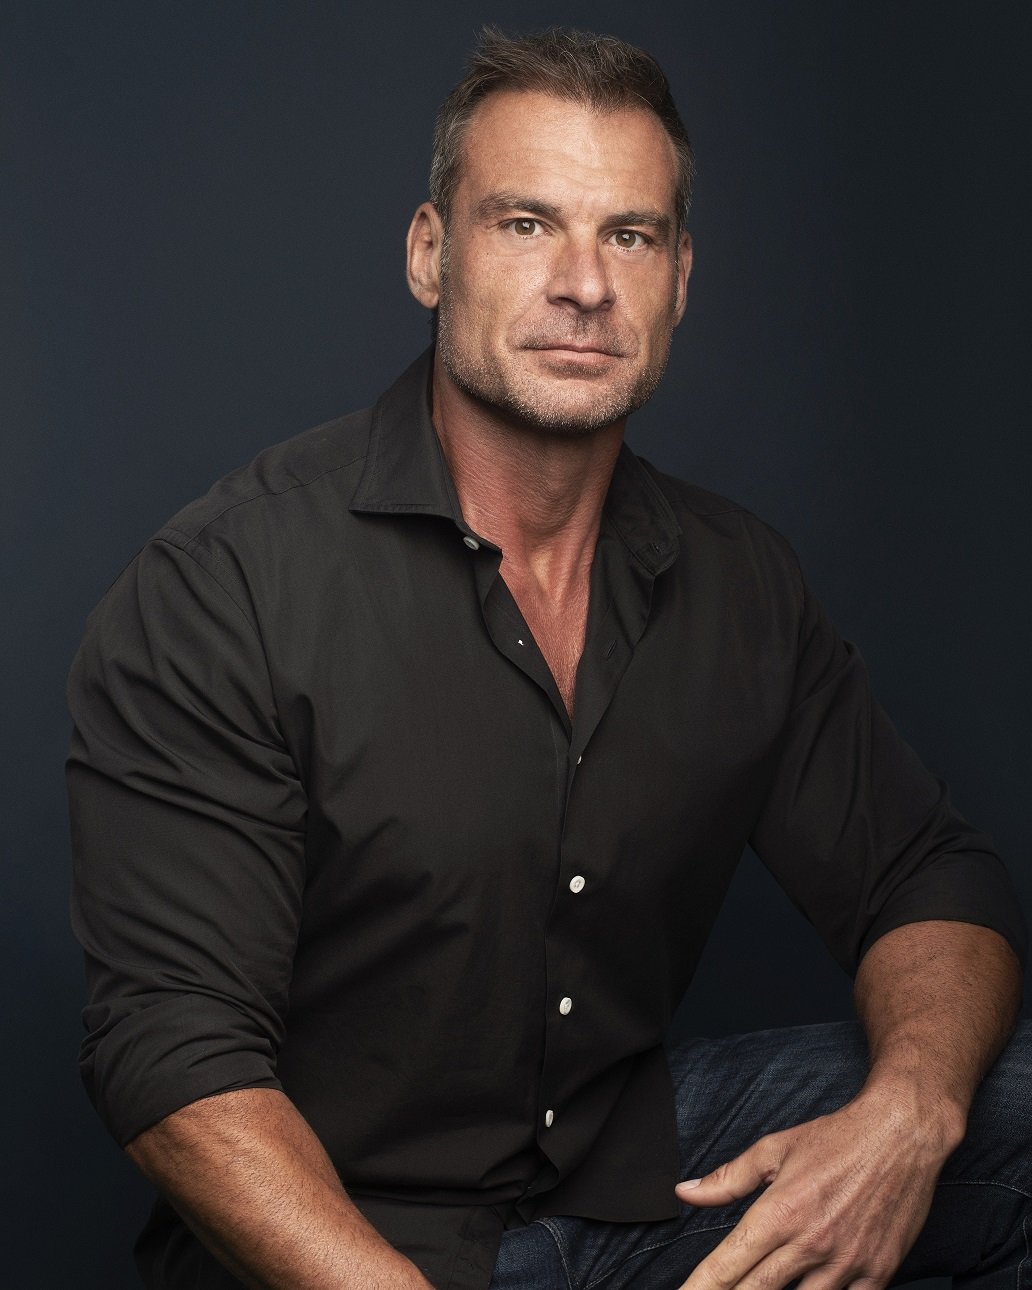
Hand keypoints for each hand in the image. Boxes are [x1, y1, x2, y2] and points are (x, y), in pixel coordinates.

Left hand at [673, 1088, 956, 1289]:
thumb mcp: (773, 1149)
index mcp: (779, 1212)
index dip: (702, 1286)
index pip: (729, 1264)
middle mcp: (810, 1243)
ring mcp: (845, 1263)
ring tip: (760, 1288)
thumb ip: (728, 1179)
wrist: (901, 1134)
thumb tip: (685, 1193)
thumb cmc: (836, 1139)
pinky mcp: (878, 1273)